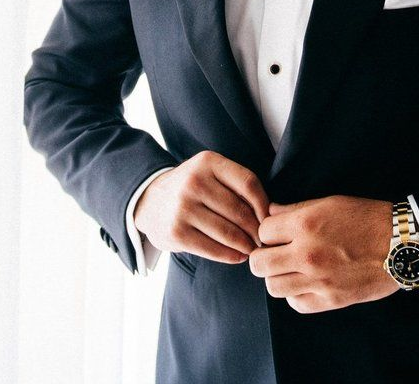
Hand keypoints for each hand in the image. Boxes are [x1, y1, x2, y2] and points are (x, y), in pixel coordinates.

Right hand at [134, 150, 268, 263]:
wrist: (149, 200)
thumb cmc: (191, 187)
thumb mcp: (210, 172)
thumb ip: (235, 183)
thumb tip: (269, 212)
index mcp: (208, 162)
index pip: (248, 183)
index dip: (264, 203)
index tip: (270, 218)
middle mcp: (194, 182)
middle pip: (239, 210)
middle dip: (256, 229)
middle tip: (264, 240)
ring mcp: (183, 208)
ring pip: (227, 231)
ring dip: (245, 244)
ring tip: (253, 249)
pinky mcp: (176, 232)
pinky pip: (211, 248)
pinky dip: (230, 255)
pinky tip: (238, 256)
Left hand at [248, 194, 399, 312]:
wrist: (400, 244)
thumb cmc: (367, 217)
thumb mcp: (330, 202)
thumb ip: (297, 209)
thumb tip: (271, 213)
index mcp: (306, 224)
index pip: (263, 231)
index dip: (268, 230)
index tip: (277, 233)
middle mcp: (307, 253)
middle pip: (259, 263)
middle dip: (262, 256)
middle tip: (275, 253)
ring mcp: (318, 280)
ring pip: (273, 287)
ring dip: (277, 276)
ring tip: (290, 269)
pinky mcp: (330, 300)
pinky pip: (296, 304)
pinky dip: (296, 294)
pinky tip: (306, 282)